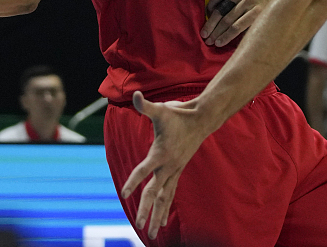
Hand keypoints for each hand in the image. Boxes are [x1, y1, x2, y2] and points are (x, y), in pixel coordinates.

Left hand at [121, 92, 210, 239]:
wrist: (202, 120)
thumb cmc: (178, 115)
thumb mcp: (161, 109)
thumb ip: (145, 105)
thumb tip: (135, 94)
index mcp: (161, 153)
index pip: (144, 169)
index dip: (134, 180)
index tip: (124, 193)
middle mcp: (168, 166)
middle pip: (155, 192)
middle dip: (146, 209)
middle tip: (139, 226)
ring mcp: (174, 171)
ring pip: (164, 199)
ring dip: (157, 216)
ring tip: (151, 235)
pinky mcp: (177, 172)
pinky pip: (170, 194)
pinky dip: (165, 209)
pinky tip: (162, 223)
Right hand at [202, 0, 267, 46]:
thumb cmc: (260, 17)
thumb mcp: (258, 26)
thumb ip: (246, 34)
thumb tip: (229, 46)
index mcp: (256, 12)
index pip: (237, 27)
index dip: (226, 36)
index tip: (217, 44)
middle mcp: (248, 1)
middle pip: (227, 19)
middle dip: (216, 32)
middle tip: (207, 41)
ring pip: (220, 9)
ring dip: (211, 23)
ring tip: (204, 33)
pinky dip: (210, 6)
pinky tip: (207, 16)